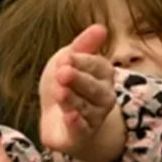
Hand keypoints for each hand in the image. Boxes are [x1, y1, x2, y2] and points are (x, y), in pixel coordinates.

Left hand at [39, 25, 124, 161]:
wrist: (58, 119)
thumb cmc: (67, 84)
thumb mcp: (69, 59)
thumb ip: (83, 45)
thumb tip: (100, 27)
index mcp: (103, 73)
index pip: (96, 65)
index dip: (81, 61)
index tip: (65, 58)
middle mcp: (104, 96)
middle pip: (93, 87)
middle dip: (78, 79)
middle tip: (62, 72)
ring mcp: (95, 116)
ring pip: (86, 107)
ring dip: (72, 99)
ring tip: (60, 92)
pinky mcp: (82, 135)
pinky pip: (82, 129)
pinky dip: (76, 123)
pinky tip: (69, 116)